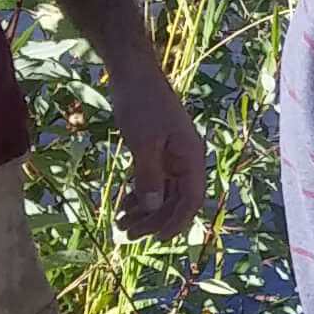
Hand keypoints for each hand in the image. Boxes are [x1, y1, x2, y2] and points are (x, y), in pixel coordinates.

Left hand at [108, 57, 207, 237]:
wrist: (133, 74)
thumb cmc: (141, 105)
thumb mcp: (144, 143)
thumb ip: (149, 176)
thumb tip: (153, 208)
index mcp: (191, 157)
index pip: (192, 199)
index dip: (177, 221)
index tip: (158, 239)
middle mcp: (186, 160)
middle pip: (176, 200)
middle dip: (154, 220)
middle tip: (128, 236)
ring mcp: (172, 156)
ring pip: (163, 193)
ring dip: (145, 212)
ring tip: (121, 226)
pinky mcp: (157, 151)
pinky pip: (153, 181)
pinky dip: (140, 195)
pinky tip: (124, 207)